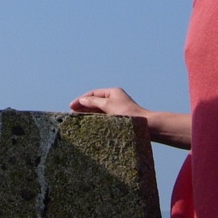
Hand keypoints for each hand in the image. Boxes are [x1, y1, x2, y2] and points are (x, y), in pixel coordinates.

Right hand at [71, 88, 191, 148]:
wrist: (146, 125)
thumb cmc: (128, 114)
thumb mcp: (108, 105)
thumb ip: (93, 102)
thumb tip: (82, 100)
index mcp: (113, 92)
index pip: (93, 94)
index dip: (81, 99)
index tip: (71, 107)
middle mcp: (115, 99)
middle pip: (95, 101)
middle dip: (83, 106)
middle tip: (72, 114)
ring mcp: (117, 108)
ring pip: (99, 110)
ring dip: (88, 113)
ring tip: (77, 119)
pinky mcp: (119, 118)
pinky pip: (104, 117)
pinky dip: (95, 119)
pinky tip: (89, 124)